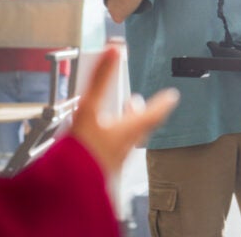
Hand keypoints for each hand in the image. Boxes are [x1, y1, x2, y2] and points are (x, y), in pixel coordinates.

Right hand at [70, 47, 178, 175]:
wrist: (68, 190)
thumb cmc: (81, 151)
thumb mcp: (89, 108)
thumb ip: (100, 78)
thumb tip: (114, 50)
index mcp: (128, 130)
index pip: (154, 114)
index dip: (163, 103)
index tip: (172, 96)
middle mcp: (125, 146)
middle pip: (140, 126)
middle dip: (141, 112)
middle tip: (139, 103)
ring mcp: (114, 159)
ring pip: (126, 138)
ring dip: (125, 124)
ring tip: (119, 116)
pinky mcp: (101, 169)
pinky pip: (112, 149)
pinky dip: (110, 137)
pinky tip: (97, 138)